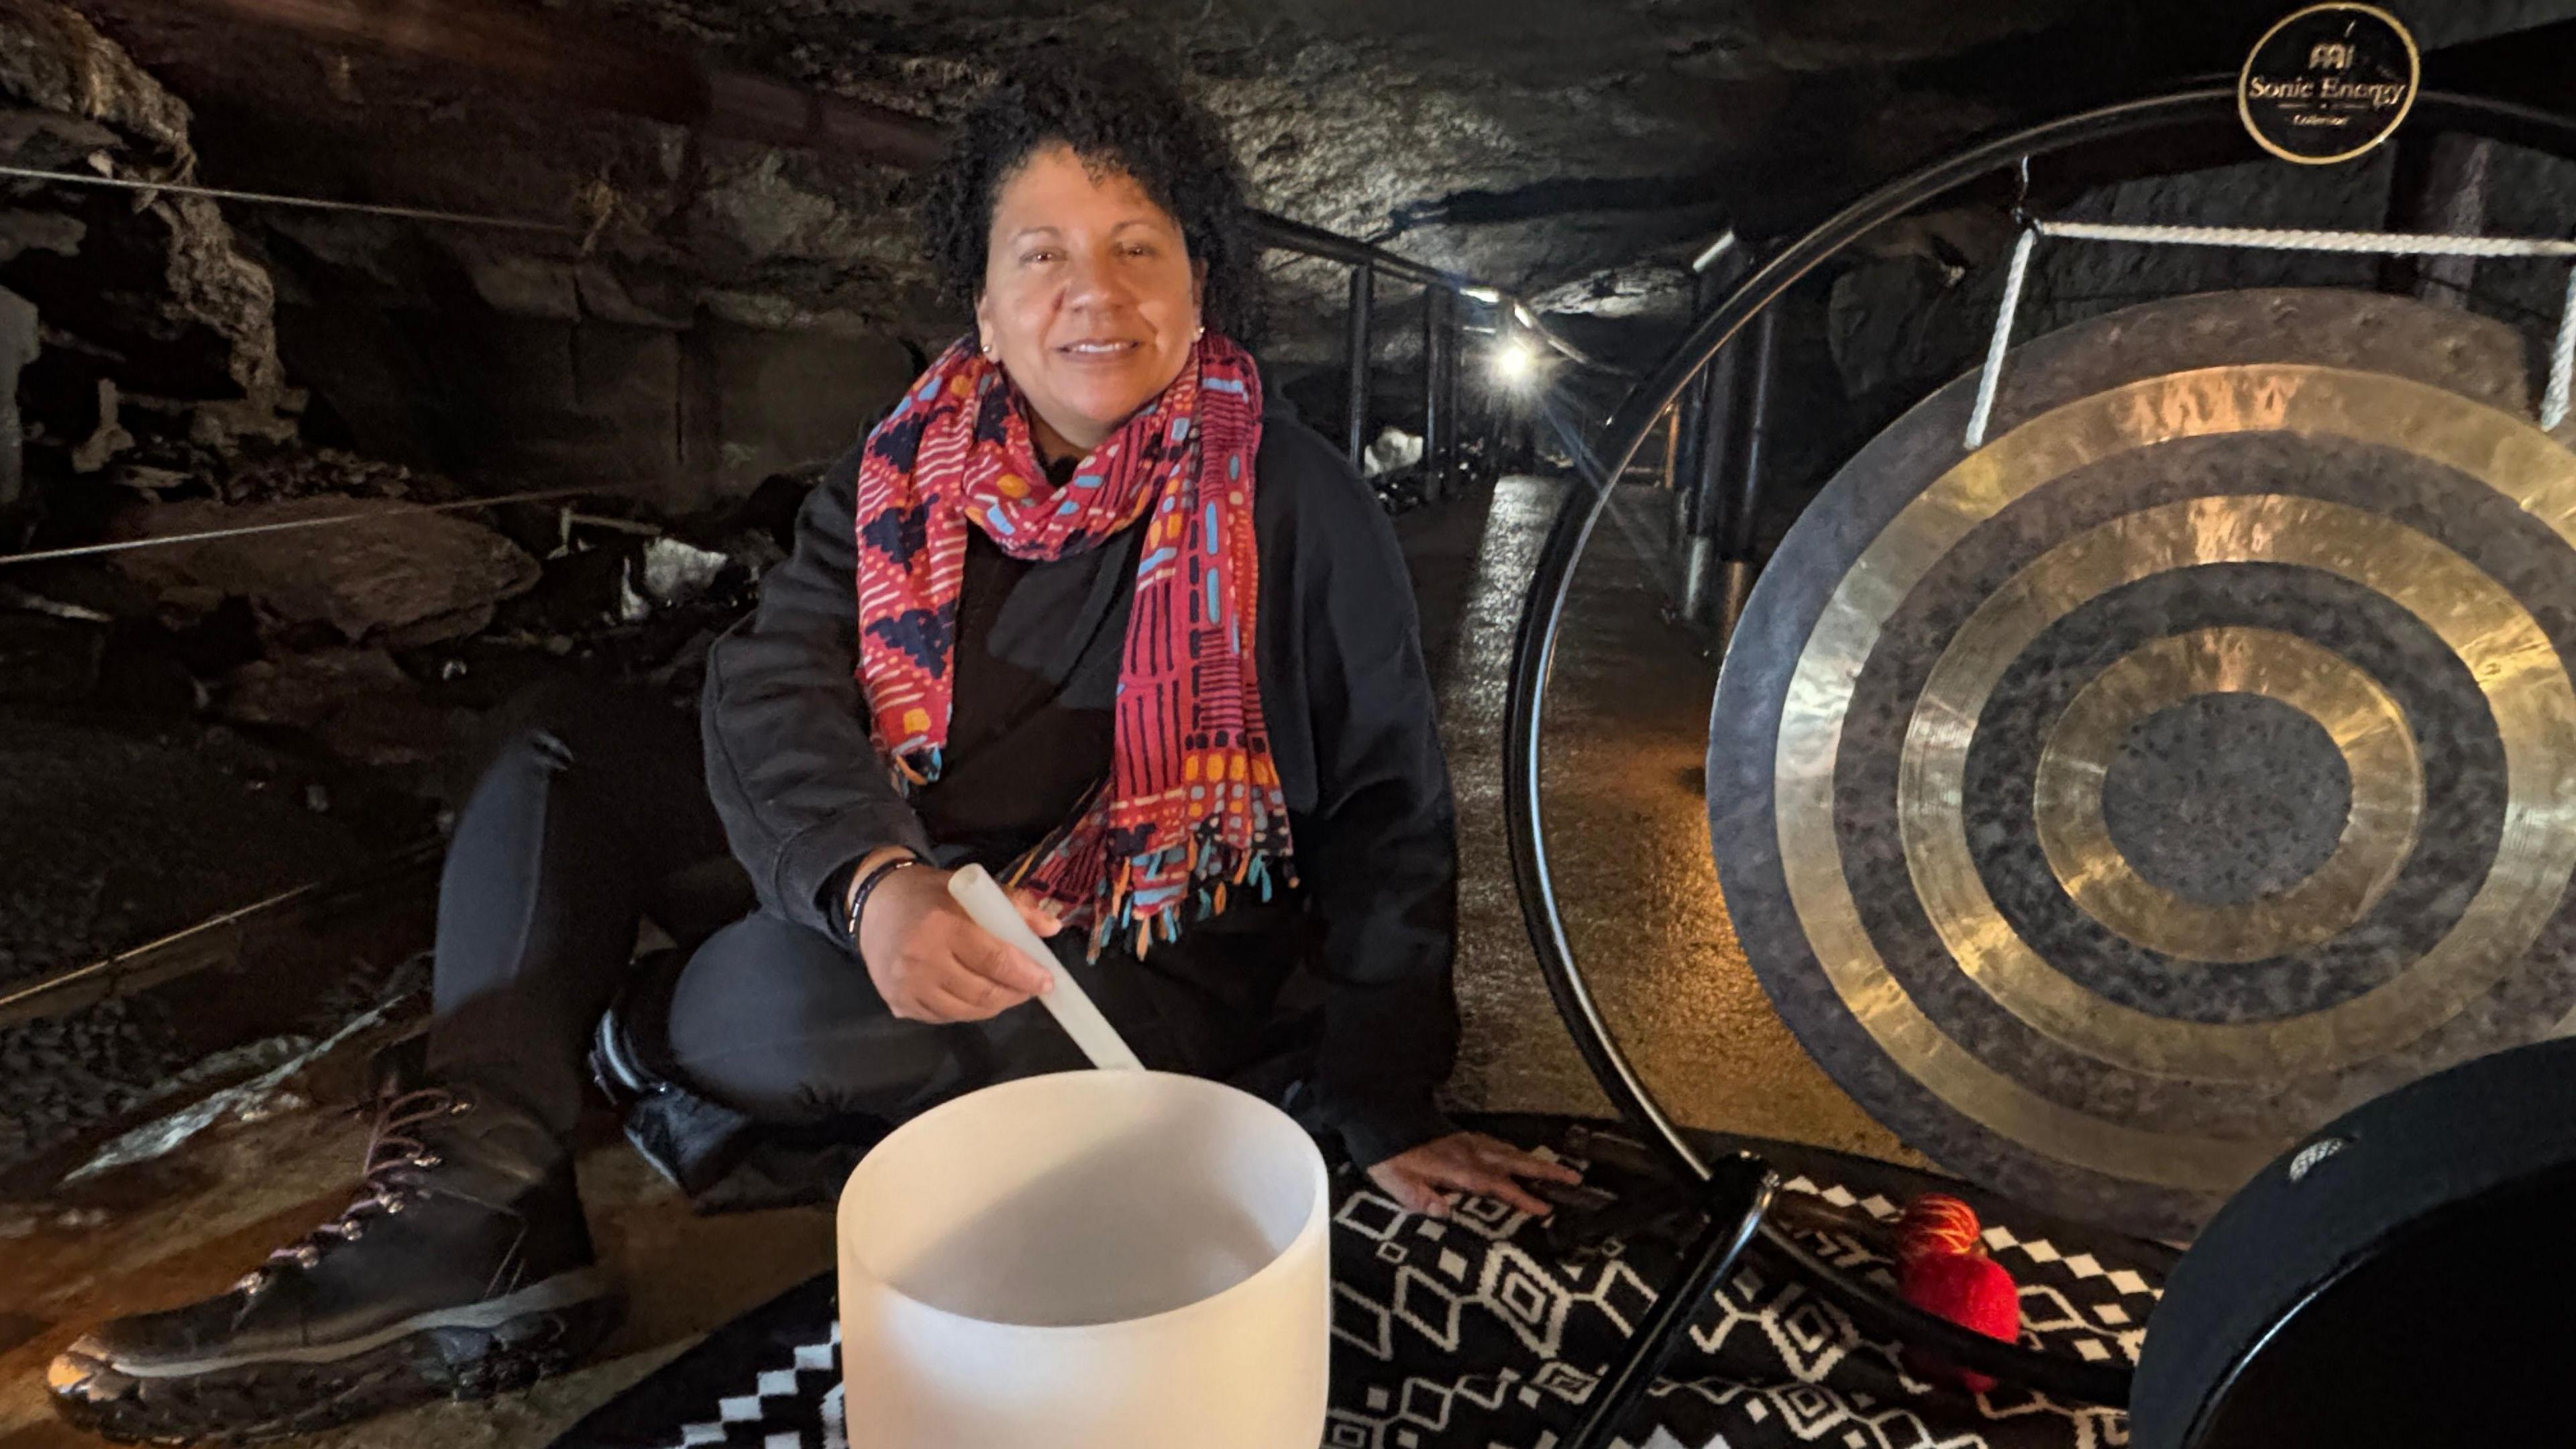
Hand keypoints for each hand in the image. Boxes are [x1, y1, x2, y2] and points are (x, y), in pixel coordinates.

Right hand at [854, 864, 1061, 1022]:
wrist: (874, 905)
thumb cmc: (928, 895)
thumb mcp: (971, 888)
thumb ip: (1014, 906)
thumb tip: (1052, 928)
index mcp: (942, 924)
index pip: (995, 960)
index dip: (1027, 975)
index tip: (1048, 980)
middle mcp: (921, 960)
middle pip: (983, 993)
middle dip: (1016, 994)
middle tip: (1032, 987)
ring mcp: (907, 986)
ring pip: (966, 1012)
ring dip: (995, 1005)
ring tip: (1008, 991)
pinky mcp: (899, 1003)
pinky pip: (945, 1018)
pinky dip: (968, 1010)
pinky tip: (976, 995)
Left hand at [1366, 1131, 1582, 1218]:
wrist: (1379, 1118)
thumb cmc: (1387, 1157)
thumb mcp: (1395, 1182)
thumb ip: (1420, 1198)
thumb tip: (1445, 1213)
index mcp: (1457, 1168)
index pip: (1496, 1185)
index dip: (1521, 1197)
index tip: (1546, 1208)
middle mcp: (1468, 1153)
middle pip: (1514, 1162)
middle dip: (1545, 1171)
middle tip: (1574, 1177)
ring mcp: (1467, 1143)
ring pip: (1509, 1151)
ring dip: (1535, 1161)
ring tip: (1561, 1169)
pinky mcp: (1462, 1138)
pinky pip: (1497, 1144)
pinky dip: (1515, 1151)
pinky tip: (1519, 1155)